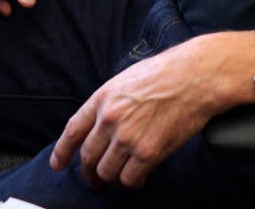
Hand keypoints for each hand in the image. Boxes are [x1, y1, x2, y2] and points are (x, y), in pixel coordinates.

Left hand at [50, 33, 253, 189]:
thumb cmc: (168, 72)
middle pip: (87, 158)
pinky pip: (130, 179)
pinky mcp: (148, 152)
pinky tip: (139, 178)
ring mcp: (128, 137)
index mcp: (104, 97)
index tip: (58, 165)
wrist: (197, 75)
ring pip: (107, 173)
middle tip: (95, 179)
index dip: (62, 152)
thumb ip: (112, 101)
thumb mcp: (129, 78)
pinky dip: (132, 183)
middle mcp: (111, 119)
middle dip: (89, 173)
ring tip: (120, 179)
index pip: (73, 131)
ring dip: (111, 180)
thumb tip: (102, 123)